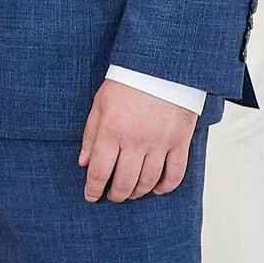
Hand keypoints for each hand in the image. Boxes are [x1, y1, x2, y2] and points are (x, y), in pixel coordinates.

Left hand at [78, 78, 198, 205]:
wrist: (161, 67)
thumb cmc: (128, 82)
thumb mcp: (100, 104)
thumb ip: (91, 134)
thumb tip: (84, 162)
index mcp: (111, 131)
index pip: (98, 171)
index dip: (93, 189)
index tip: (91, 196)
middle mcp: (135, 141)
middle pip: (124, 182)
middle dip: (115, 195)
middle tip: (112, 196)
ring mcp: (159, 143)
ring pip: (148, 181)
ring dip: (138, 192)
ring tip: (131, 193)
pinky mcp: (179, 142)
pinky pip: (175, 174)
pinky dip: (166, 186)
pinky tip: (157, 189)